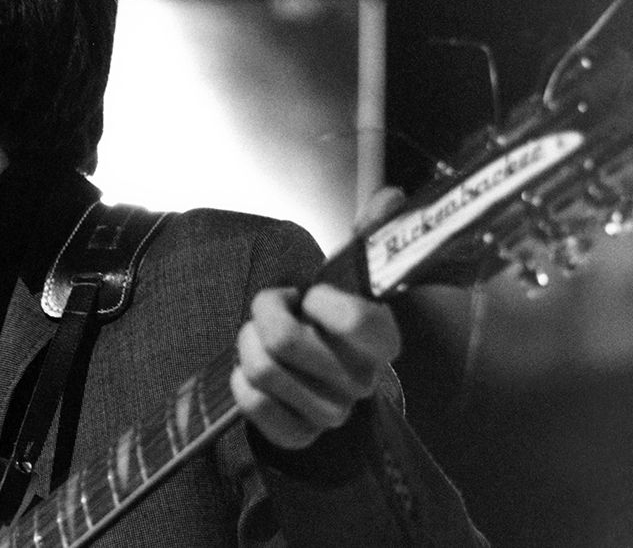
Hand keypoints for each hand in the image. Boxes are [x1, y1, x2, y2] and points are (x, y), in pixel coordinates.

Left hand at [229, 187, 405, 449]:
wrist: (319, 381)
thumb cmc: (329, 322)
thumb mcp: (349, 279)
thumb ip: (369, 237)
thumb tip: (391, 196)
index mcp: (382, 342)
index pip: (355, 321)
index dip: (320, 301)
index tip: (311, 295)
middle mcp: (361, 381)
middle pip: (286, 341)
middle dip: (264, 314)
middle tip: (272, 311)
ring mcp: (331, 413)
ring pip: (261, 368)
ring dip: (247, 344)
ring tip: (260, 339)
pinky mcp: (298, 436)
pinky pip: (252, 403)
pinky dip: (240, 381)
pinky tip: (252, 372)